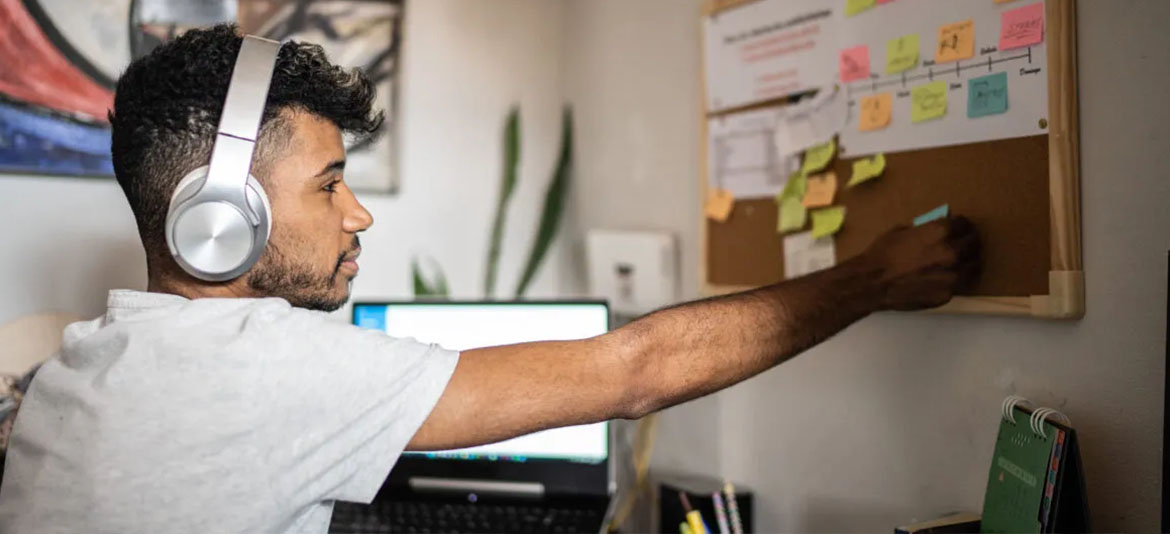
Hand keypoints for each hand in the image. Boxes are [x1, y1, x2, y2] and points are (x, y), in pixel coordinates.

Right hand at [857, 216, 980, 310]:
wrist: (872, 284)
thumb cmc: (882, 254)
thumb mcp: (901, 231)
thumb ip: (924, 230)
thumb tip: (934, 231)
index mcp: (941, 232)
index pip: (964, 224)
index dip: (961, 225)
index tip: (958, 228)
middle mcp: (952, 252)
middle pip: (974, 243)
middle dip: (969, 241)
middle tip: (963, 243)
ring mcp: (953, 276)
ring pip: (974, 265)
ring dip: (968, 262)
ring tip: (961, 262)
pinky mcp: (948, 294)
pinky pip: (960, 284)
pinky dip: (956, 280)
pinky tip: (945, 278)